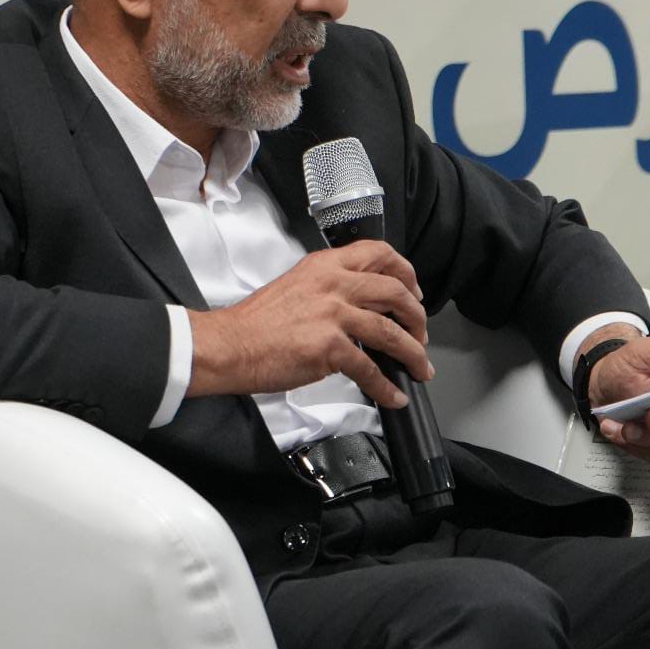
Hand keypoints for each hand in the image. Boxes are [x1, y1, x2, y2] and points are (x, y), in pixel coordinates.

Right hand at [186, 240, 431, 408]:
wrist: (229, 345)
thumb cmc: (255, 324)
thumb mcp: (296, 287)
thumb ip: (329, 290)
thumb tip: (358, 308)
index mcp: (325, 266)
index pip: (380, 253)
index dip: (406, 273)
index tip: (414, 291)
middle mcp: (334, 284)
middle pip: (396, 293)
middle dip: (417, 317)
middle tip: (420, 334)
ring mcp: (333, 315)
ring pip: (391, 332)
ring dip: (413, 354)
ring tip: (419, 367)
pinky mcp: (329, 347)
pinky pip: (370, 369)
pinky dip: (386, 386)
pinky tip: (392, 395)